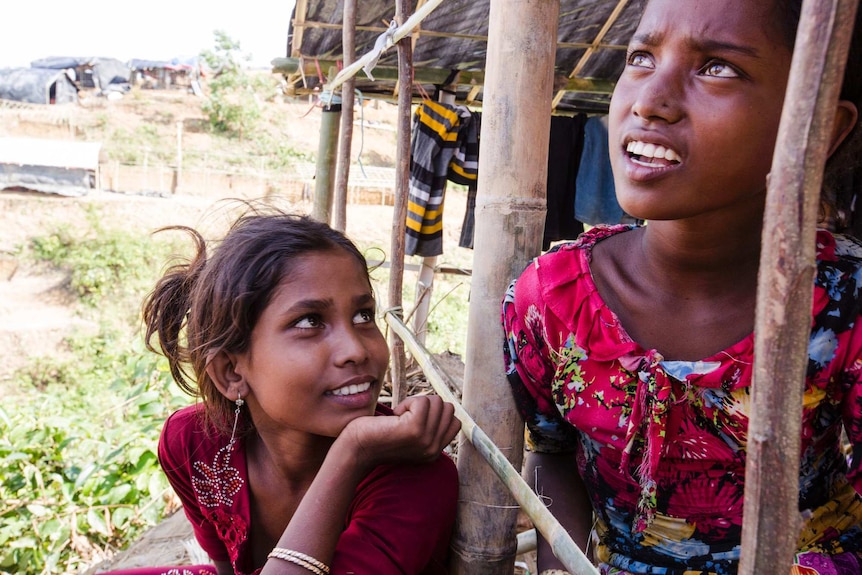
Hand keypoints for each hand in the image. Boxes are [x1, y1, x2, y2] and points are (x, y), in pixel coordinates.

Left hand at [339, 395, 460, 469]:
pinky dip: (407, 402)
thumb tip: (443, 404)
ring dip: (415, 403)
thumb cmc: (379, 436)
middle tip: (404, 418)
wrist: (356, 448)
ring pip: (436, 402)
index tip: (414, 421)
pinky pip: (422, 401)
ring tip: (399, 418)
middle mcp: (434, 449)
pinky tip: (395, 416)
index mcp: (435, 452)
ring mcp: (426, 440)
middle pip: (447, 408)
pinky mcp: (415, 430)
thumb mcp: (412, 436)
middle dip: (426, 405)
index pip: (455, 421)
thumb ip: (429, 427)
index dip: (435, 413)